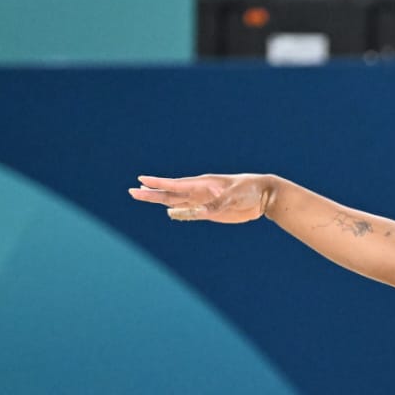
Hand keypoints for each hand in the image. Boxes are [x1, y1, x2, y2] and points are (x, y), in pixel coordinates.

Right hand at [128, 173, 271, 223]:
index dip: (158, 183)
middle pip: (171, 193)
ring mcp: (204, 202)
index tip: (141, 180)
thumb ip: (215, 205)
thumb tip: (198, 213)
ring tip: (143, 196)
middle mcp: (200, 192)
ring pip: (177, 202)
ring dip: (161, 201)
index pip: (175, 184)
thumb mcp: (232, 197)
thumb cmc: (249, 190)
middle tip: (131, 192)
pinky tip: (170, 212)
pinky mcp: (211, 211)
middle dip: (151, 194)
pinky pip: (191, 213)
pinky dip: (179, 213)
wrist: (264, 195)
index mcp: (203, 184)